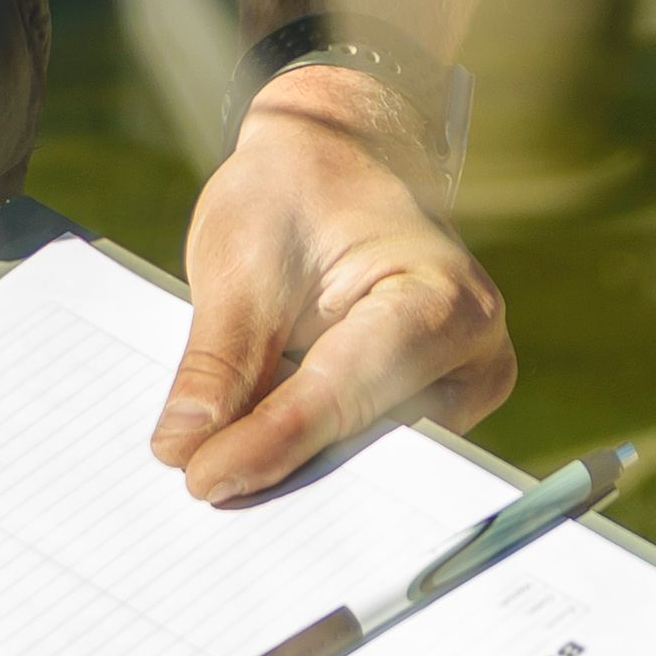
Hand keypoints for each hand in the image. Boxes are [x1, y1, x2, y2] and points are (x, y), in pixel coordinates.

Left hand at [153, 76, 512, 505]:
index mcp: (441, 299)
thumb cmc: (297, 190)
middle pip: (365, 439)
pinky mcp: (433, 409)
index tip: (200, 480)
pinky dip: (306, 454)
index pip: (343, 392)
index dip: (269, 443)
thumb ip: (217, 362)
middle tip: (201, 499)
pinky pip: (365, 446)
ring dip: (292, 470)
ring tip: (215, 484)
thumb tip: (183, 449)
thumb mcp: (241, 262)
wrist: (341, 156)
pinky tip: (245, 465)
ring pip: (364, 455)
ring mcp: (461, 390)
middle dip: (283, 471)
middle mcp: (473, 356)